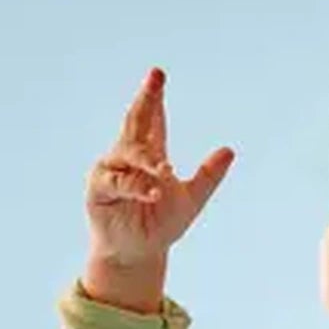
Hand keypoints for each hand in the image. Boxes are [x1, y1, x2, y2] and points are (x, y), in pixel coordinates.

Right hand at [84, 67, 236, 267]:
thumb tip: (229, 150)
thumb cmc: (162, 224)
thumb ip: (208, 175)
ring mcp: (111, 172)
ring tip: (165, 171)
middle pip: (136, 122)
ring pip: (127, 154)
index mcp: (151, 154)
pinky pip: (117, 182)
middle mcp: (128, 158)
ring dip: (146, 160)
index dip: (155, 98)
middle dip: (145, 100)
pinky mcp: (98, 190)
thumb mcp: (192, 199)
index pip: (154, 120)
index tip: (158, 74)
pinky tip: (153, 191)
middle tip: (155, 79)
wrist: (140, 254)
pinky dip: (136, 186)